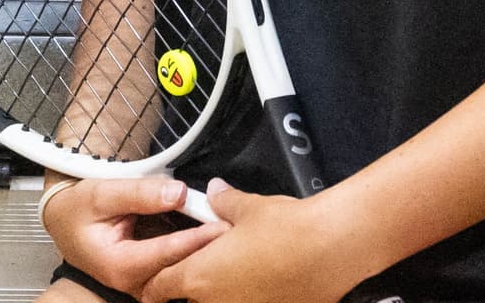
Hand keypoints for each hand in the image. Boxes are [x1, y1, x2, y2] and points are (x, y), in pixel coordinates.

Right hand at [43, 172, 220, 297]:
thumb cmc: (78, 209)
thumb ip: (139, 193)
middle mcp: (134, 281)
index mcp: (120, 265)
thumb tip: (179, 192)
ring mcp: (144, 282)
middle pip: (179, 267)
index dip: (196, 240)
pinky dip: (195, 248)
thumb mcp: (101, 193)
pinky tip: (212, 230)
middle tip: (234, 227)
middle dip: (207, 248)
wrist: (65, 220)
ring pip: (181, 268)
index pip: (166, 253)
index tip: (221, 226)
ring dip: (204, 250)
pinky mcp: (151, 275)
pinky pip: (177, 263)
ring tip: (229, 228)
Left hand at [144, 180, 360, 302]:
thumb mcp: (247, 207)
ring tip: (233, 273)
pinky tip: (261, 280)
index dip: (153, 283)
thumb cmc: (283, 227)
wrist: (331, 249)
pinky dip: (249, 295)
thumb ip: (224, 202)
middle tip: (201, 269)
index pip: (159, 288)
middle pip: (189, 301)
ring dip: (219, 293)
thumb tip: (215, 192)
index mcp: (200, 275)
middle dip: (190, 288)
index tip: (153, 280)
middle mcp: (217, 302)